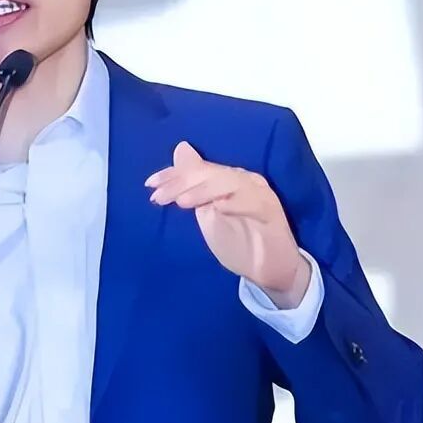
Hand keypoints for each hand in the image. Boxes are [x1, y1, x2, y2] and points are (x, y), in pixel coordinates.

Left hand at [145, 141, 310, 308]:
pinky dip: (235, 203)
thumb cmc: (238, 242)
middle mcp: (245, 181)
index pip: (198, 169)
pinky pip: (254, 203)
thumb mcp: (207, 214)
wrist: (269, 273)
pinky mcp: (272, 213)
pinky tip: (217, 208)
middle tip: (159, 197)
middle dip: (181, 182)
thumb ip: (193, 188)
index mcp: (229, 179)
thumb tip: (180, 150)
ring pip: (230, 182)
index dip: (173, 174)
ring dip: (204, 190)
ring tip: (182, 202)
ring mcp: (260, 195)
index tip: (150, 184)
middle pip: (211, 173)